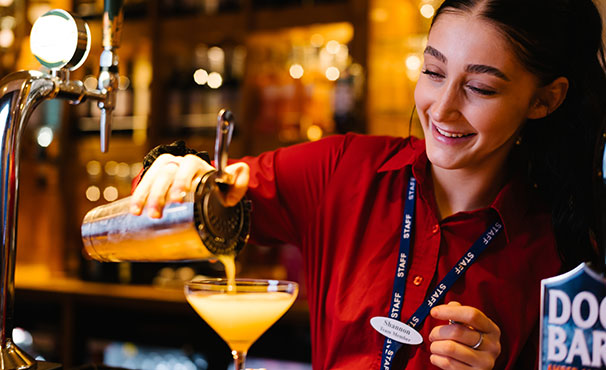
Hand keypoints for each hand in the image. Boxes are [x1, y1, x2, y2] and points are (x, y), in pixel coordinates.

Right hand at [130, 153, 249, 217]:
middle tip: (157, 213)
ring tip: (140, 213)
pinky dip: (138, 195)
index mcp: (197, 165)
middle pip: (167, 173)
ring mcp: (165, 171)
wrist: (207, 193)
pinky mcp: (155, 180)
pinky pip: (144, 183)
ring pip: (152, 177)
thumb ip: (238, 180)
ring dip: (145, 195)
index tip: (178, 198)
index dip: (182, 179)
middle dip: (159, 193)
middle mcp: (179, 164)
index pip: (189, 165)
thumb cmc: (217, 190)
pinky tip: (134, 210)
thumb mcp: (230, 187)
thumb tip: (241, 171)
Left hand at [428, 301, 500, 368]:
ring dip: (435, 346)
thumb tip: (449, 305)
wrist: (476, 368)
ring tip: (435, 346)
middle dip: (438, 331)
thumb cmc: (471, 344)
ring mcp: (484, 362)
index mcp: (492, 329)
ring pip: (449, 348)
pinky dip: (436, 358)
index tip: (434, 311)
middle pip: (457, 331)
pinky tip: (437, 357)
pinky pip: (447, 363)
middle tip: (432, 334)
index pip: (472, 315)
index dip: (450, 311)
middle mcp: (492, 346)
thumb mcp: (472, 328)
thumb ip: (461, 313)